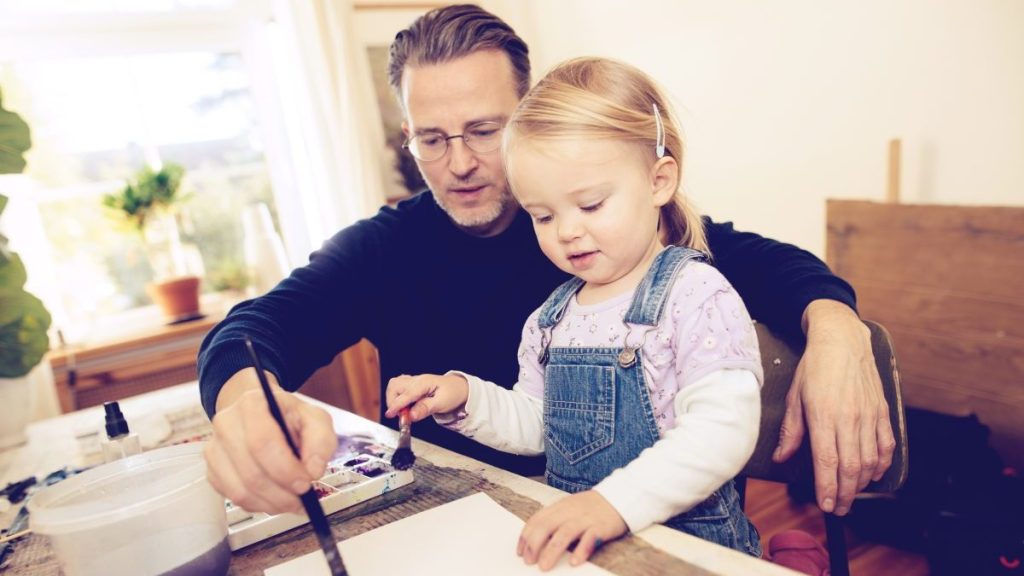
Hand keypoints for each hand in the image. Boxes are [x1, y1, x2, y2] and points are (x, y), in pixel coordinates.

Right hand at [203, 368, 337, 513]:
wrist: (264, 415)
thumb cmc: (289, 417)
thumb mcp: (315, 419)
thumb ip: (321, 440)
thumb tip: (313, 470)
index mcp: (251, 404)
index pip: (262, 442)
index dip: (285, 469)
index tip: (305, 482)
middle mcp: (227, 424)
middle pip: (251, 471)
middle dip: (281, 492)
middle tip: (302, 498)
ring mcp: (216, 448)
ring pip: (240, 490)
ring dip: (271, 503)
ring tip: (292, 500)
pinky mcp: (213, 470)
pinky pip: (233, 498)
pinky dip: (259, 504)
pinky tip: (275, 497)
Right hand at [384, 373, 468, 421]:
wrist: (460, 388)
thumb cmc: (453, 394)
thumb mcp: (442, 404)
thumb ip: (425, 409)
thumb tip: (411, 416)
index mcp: (424, 383)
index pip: (406, 394)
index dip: (396, 405)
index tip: (389, 415)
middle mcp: (416, 379)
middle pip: (395, 387)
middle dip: (393, 401)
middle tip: (402, 416)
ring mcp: (413, 381)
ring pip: (394, 385)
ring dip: (393, 398)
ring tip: (403, 411)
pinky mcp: (412, 384)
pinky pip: (398, 387)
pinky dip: (396, 396)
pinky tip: (404, 405)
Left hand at [518, 490, 626, 570]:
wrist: (621, 497)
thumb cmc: (592, 507)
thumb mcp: (570, 508)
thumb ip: (554, 519)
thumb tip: (534, 540)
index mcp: (561, 506)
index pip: (537, 519)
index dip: (526, 536)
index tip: (520, 552)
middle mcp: (571, 511)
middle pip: (547, 525)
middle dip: (534, 544)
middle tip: (529, 561)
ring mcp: (587, 518)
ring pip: (565, 532)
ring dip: (552, 550)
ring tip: (544, 566)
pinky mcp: (602, 526)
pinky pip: (590, 537)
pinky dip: (581, 549)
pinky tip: (574, 562)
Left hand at [774, 300, 895, 515]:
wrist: (842, 341)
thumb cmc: (815, 367)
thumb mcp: (794, 396)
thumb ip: (790, 431)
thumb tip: (781, 458)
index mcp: (824, 415)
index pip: (827, 462)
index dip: (827, 488)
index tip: (824, 505)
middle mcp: (849, 418)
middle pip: (850, 468)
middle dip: (844, 494)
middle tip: (837, 508)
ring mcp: (869, 416)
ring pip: (870, 461)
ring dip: (861, 484)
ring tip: (850, 494)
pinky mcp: (882, 411)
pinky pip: (887, 445)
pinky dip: (882, 465)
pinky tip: (873, 475)